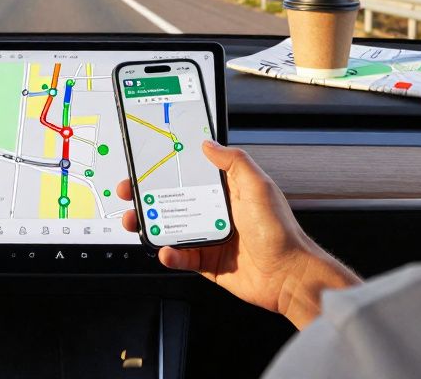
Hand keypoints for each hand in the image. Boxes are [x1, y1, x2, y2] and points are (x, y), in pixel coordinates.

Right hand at [118, 141, 358, 328]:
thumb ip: (234, 162)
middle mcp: (216, 213)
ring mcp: (210, 238)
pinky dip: (170, 255)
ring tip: (137, 222)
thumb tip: (209, 143)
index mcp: (227, 191)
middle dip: (148, 197)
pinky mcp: (208, 263)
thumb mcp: (258, 186)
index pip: (190, 175)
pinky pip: (182, 257)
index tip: (146, 165)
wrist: (289, 276)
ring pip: (172, 229)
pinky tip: (166, 250)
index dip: (167, 170)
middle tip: (130, 193)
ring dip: (151, 225)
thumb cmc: (280, 231)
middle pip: (174, 201)